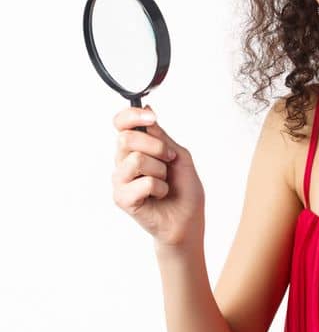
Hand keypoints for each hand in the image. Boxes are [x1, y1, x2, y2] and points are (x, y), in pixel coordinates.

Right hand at [111, 105, 204, 249]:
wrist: (187, 220)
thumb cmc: (183, 190)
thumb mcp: (179, 156)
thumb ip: (162, 137)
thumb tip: (147, 111)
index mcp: (135, 148)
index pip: (121, 124)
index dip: (131, 116)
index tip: (151, 117)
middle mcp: (123, 161)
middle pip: (126, 138)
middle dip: (156, 147)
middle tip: (169, 161)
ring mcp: (120, 180)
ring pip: (136, 160)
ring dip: (160, 170)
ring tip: (164, 182)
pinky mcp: (121, 198)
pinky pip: (144, 182)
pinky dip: (160, 188)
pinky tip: (159, 196)